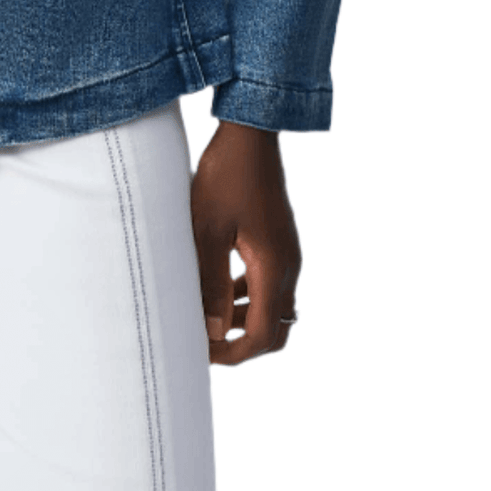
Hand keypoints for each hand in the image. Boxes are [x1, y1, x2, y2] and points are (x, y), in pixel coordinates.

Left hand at [190, 119, 300, 365]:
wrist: (250, 136)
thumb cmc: (225, 177)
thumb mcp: (207, 230)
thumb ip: (209, 282)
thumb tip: (211, 331)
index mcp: (273, 268)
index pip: (262, 335)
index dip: (232, 353)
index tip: (201, 354)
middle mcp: (288, 266)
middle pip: (274, 330)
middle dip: (241, 344)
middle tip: (205, 344)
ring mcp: (287, 253)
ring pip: (272, 307)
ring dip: (242, 319)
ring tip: (205, 316)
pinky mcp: (280, 241)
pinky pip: (269, 283)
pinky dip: (247, 296)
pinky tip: (217, 286)